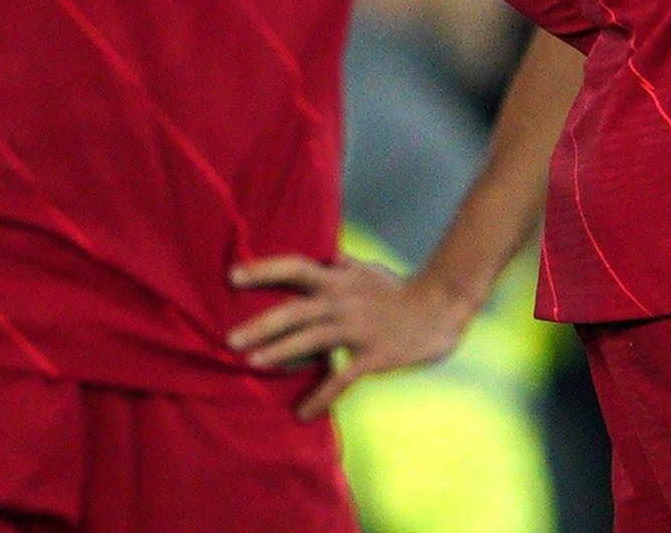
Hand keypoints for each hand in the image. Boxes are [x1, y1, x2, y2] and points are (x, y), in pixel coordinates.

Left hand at [228, 254, 476, 419]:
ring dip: (280, 353)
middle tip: (230, 339)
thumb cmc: (401, 290)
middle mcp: (343, 301)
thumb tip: (327, 256)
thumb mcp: (370, 271)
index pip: (295, 267)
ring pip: (312, 341)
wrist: (440, 307)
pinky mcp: (372, 355)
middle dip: (261, 323)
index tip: (232, 276)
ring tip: (253, 364)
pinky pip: (341, 378)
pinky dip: (320, 397)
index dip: (263, 270)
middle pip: (295, 310)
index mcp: (339, 279)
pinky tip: (302, 414)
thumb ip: (344, 267)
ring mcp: (357, 329)